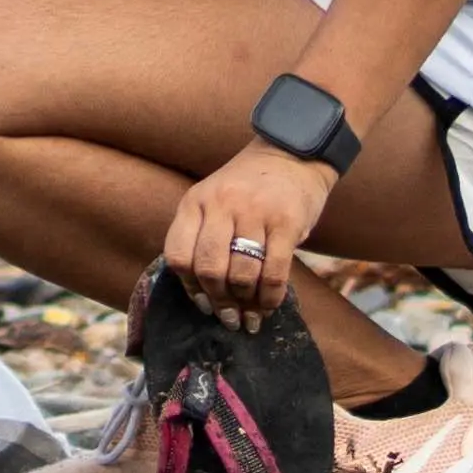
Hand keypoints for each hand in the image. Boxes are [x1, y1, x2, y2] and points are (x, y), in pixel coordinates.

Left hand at [162, 143, 339, 325]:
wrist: (293, 155)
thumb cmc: (249, 190)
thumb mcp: (213, 202)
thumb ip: (202, 239)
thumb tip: (205, 300)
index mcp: (195, 202)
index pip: (179, 256)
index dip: (190, 288)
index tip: (204, 303)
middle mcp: (221, 204)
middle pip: (210, 269)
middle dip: (220, 301)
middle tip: (230, 316)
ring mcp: (255, 211)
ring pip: (242, 274)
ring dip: (246, 302)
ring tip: (251, 314)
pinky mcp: (286, 222)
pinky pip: (274, 272)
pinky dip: (270, 298)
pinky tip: (269, 306)